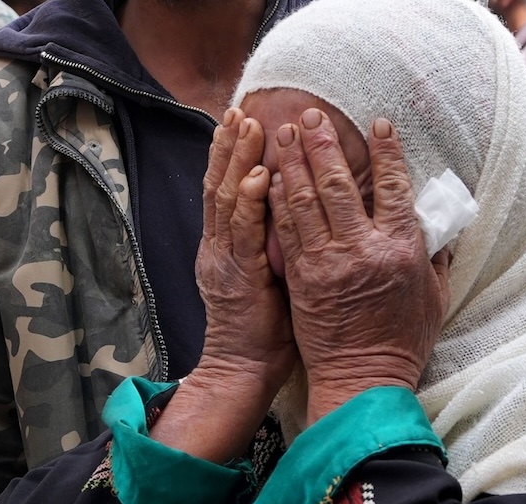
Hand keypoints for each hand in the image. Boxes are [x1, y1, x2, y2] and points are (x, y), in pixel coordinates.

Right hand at [153, 109, 295, 462]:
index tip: (245, 122)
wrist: (242, 371)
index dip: (234, 156)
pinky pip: (242, 235)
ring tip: (247, 126)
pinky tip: (256, 177)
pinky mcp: (238, 278)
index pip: (230, 191)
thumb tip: (304, 220)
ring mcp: (226, 260)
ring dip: (236, 160)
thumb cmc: (265, 333)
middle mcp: (221, 246)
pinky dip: (248, 203)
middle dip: (231, 146)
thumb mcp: (272, 280)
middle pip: (222, 184)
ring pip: (226, 199)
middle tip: (239, 111)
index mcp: (230, 247)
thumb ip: (279, 247)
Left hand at [269, 111, 449, 423]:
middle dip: (325, 145)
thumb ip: (437, 259)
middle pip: (340, 184)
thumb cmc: (402, 342)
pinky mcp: (301, 278)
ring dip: (294, 163)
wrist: (362, 381)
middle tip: (312, 116)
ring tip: (285, 133)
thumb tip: (443, 228)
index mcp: (401, 251)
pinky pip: (287, 230)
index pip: (394, 189)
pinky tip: (270, 177)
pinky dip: (278, 200)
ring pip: (307, 201)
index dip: (387, 153)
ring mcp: (328, 263)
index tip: (379, 125)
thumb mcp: (434, 298)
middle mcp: (363, 250)